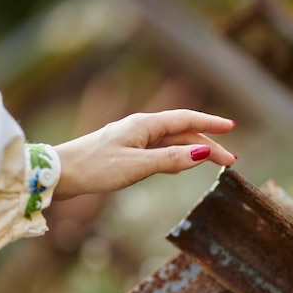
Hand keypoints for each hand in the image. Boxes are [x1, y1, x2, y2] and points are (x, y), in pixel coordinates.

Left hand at [53, 109, 236, 199]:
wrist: (61, 173)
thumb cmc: (96, 168)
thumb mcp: (137, 166)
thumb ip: (171, 159)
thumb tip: (203, 153)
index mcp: (145, 125)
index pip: (186, 120)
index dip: (210, 124)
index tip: (231, 128)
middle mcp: (142, 128)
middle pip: (182, 133)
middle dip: (208, 145)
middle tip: (229, 162)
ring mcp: (134, 139)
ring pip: (172, 142)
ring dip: (194, 151)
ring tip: (214, 163)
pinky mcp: (127, 151)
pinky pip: (160, 150)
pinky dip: (177, 156)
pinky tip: (182, 163)